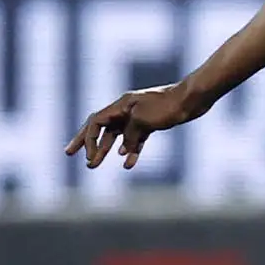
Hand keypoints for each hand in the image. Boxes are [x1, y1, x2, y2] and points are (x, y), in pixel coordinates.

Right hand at [65, 82, 207, 168]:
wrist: (194, 99)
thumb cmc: (168, 106)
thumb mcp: (143, 121)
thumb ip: (129, 135)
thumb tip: (123, 149)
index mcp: (122, 104)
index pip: (96, 122)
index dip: (88, 139)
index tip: (89, 157)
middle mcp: (128, 109)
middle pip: (101, 126)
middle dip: (86, 141)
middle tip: (70, 154)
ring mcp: (140, 116)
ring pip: (118, 135)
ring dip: (106, 150)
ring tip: (94, 165)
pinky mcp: (153, 122)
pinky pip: (136, 138)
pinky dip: (131, 149)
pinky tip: (127, 161)